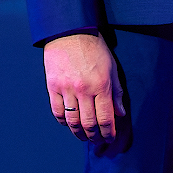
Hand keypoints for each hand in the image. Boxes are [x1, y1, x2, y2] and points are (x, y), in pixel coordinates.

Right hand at [42, 32, 125, 147]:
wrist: (70, 32)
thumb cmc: (94, 48)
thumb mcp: (111, 68)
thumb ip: (116, 92)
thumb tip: (119, 113)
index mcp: (101, 86)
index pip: (105, 118)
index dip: (108, 133)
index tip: (109, 138)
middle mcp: (84, 90)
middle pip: (89, 124)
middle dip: (94, 136)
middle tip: (97, 140)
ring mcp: (67, 89)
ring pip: (72, 121)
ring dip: (78, 133)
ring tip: (83, 136)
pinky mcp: (53, 86)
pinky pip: (57, 111)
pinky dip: (63, 121)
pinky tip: (68, 123)